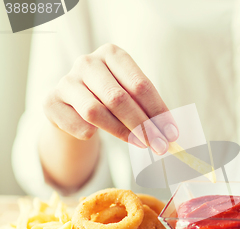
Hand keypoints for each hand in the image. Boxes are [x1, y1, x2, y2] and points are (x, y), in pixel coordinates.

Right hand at [44, 43, 177, 154]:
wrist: (73, 105)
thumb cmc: (110, 98)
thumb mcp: (130, 95)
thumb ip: (148, 109)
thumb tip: (170, 133)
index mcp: (112, 54)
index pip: (140, 85)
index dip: (158, 111)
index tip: (172, 133)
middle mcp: (87, 62)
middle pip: (119, 99)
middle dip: (143, 126)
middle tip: (160, 146)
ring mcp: (66, 81)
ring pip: (96, 112)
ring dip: (122, 133)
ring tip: (140, 144)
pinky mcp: (51, 102)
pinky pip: (78, 125)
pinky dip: (92, 134)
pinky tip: (98, 136)